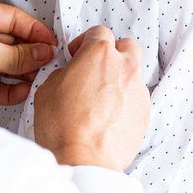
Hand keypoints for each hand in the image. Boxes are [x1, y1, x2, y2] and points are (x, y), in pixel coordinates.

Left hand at [0, 0, 55, 113]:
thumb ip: (18, 54)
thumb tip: (44, 52)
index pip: (12, 18)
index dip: (34, 30)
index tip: (52, 44)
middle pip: (10, 41)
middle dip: (30, 53)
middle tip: (50, 64)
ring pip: (4, 64)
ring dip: (22, 72)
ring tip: (40, 79)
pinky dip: (9, 89)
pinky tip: (23, 92)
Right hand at [34, 26, 148, 170]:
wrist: (84, 160)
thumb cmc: (63, 126)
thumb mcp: (47, 89)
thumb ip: (64, 72)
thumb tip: (71, 74)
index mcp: (99, 54)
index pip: (99, 32)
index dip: (85, 42)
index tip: (77, 54)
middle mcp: (125, 67)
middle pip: (126, 46)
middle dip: (112, 53)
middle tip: (95, 69)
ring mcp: (138, 90)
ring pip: (133, 73)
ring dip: (120, 79)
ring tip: (101, 98)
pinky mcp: (145, 112)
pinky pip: (137, 98)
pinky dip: (126, 102)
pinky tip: (109, 117)